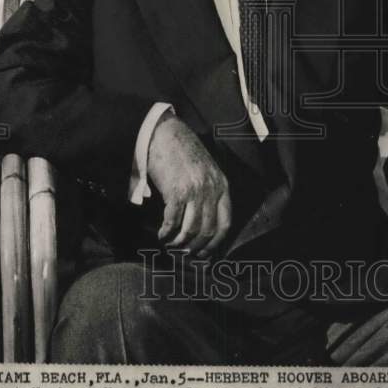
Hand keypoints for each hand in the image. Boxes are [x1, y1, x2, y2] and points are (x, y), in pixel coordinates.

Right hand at [146, 113, 231, 256]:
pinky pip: (172, 222)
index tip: (206, 252)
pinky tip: (161, 235)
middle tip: (185, 253)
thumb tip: (201, 221)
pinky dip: (166, 233)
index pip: (225, 223)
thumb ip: (208, 191)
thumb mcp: (205, 170)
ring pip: (190, 230)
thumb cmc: (183, 151)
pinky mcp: (176, 191)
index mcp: (221, 185)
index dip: (215, 242)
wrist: (165, 134)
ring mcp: (194, 191)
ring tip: (171, 245)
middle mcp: (211, 189)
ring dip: (179, 243)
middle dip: (195, 247)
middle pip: (207, 230)